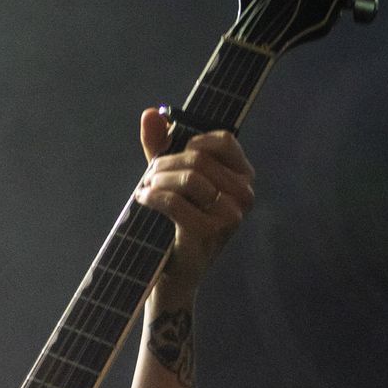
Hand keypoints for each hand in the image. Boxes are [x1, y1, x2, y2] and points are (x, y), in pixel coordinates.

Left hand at [135, 107, 254, 292]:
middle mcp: (244, 195)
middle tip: (147, 177)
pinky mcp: (211, 232)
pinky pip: (175, 201)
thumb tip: (151, 113)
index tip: (168, 155)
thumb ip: (161, 146)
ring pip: (188, 177)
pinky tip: (142, 200)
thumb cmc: (175, 222)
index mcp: (242, 177)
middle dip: (164, 163)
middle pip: (199, 158)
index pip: (223, 140)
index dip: (190, 141)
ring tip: (144, 190)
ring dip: (157, 180)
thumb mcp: (169, 180)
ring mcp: (231, 215)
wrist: (174, 274)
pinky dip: (153, 197)